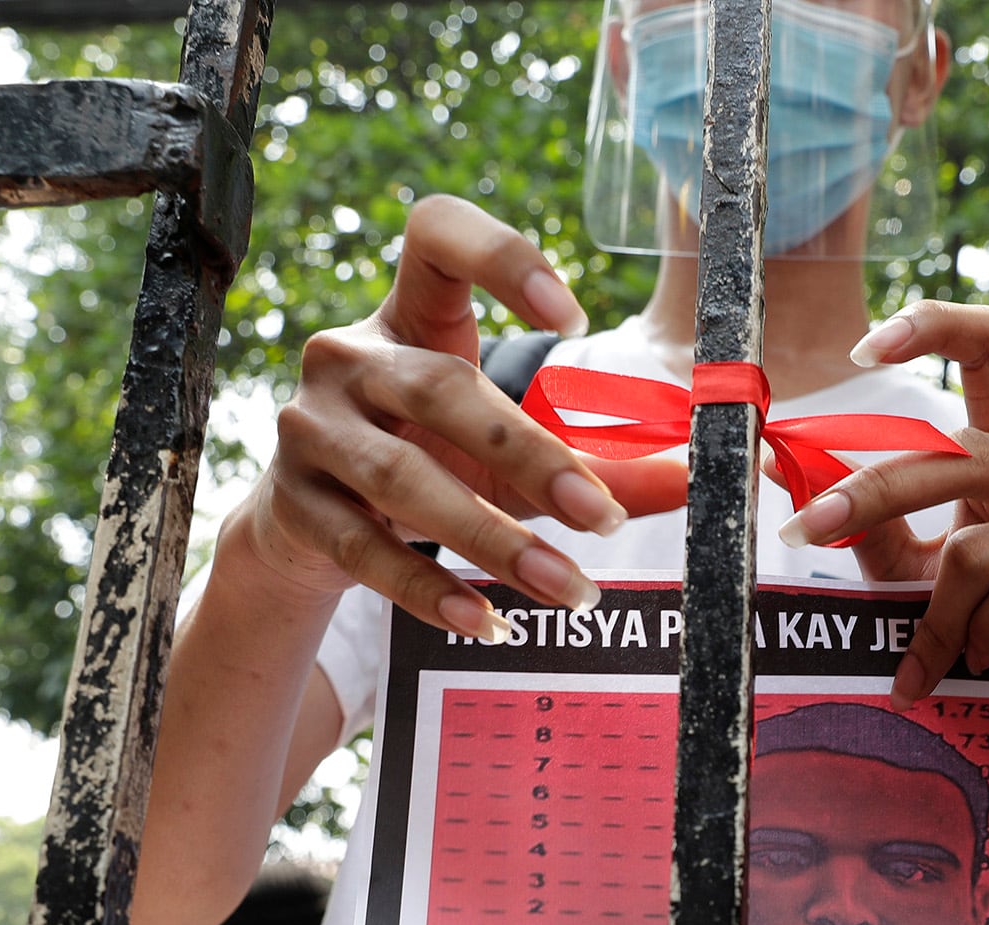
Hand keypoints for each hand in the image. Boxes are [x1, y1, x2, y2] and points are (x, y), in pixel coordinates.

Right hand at [249, 195, 688, 637]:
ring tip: (571, 589)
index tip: (576, 320)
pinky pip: (367, 551)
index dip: (502, 257)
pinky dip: (430, 592)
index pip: (438, 237)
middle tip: (606, 518)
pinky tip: (487, 622)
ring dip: (493, 539)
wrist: (310, 526)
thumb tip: (692, 481)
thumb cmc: (432, 463)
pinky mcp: (295, 507)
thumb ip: (600, 465)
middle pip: (442, 388)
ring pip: (402, 477)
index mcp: (410, 314)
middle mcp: (350, 357)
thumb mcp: (512, 456)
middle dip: (531, 457)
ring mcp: (312, 430)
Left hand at [776, 301, 988, 707]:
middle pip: (958, 449)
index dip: (932, 327)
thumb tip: (782, 468)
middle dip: (873, 491)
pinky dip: (979, 633)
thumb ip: (866, 523)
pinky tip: (980, 659)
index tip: (860, 352)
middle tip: (805, 531)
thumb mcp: (922, 566)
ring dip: (933, 617)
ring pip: (976, 549)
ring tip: (926, 662)